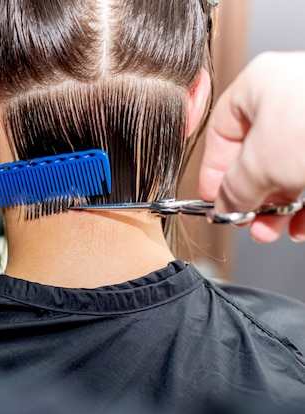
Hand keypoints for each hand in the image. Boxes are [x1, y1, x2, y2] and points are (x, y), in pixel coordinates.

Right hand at [198, 52, 304, 242]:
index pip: (223, 132)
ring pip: (291, 169)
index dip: (214, 172)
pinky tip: (302, 225)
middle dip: (253, 198)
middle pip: (259, 155)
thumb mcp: (259, 165)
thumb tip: (225, 204)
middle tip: (248, 220)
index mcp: (260, 85)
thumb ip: (234, 188)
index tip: (214, 200)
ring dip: (279, 208)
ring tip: (273, 230)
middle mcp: (293, 96)